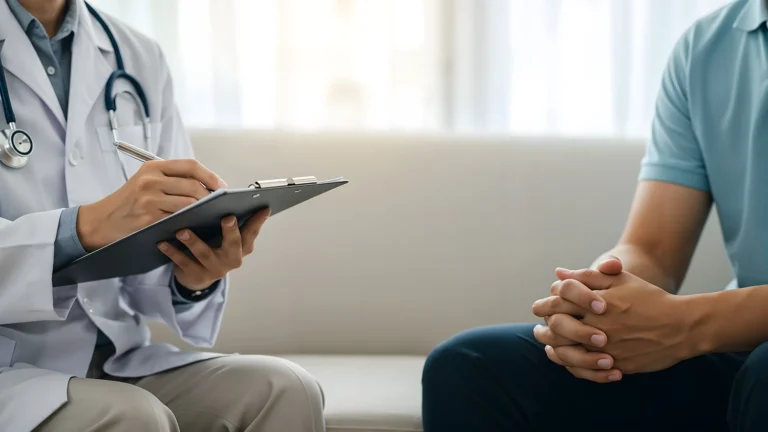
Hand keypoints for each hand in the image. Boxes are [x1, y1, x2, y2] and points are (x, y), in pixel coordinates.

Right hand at [77, 159, 225, 250]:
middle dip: (210, 197)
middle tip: (217, 206)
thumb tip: (207, 185)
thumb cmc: (128, 202)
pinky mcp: (149, 219)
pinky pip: (178, 220)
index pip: (191, 166)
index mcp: (153, 167)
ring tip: (208, 215)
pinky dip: (190, 223)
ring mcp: (149, 200)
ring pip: (189, 204)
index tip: (222, 186)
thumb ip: (172, 179)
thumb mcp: (145, 181)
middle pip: (194, 186)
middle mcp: (151, 181)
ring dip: (202, 212)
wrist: (100, 221)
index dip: (211, 176)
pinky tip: (194, 225)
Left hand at [157, 209, 269, 289]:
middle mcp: (232, 259)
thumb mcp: (225, 236)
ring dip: (194, 241)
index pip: (252, 231)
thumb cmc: (213, 246)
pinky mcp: (197, 276)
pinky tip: (162, 242)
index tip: (262, 207)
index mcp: (243, 246)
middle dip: (231, 231)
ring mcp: (215, 269)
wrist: (196, 275)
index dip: (258, 220)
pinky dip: (173, 252)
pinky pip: (184, 263)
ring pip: (205, 254)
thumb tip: (232, 196)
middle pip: (234, 244)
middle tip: (227, 217)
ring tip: (182, 230)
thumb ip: (230, 221)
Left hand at [535, 265, 692, 376]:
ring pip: (568, 352)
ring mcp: (607, 347)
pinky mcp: (616, 364)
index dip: (545, 304)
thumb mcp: (621, 280)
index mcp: (596, 302)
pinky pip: (587, 370)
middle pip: (558, 328)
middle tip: (538, 330)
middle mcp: (598, 325)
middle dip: (544, 329)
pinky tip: (568, 361)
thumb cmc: (649, 298)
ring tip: (548, 346)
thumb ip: (588, 276)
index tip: (538, 308)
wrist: (681, 326)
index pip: (558, 302)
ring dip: (554, 349)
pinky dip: (573, 366)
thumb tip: (559, 273)